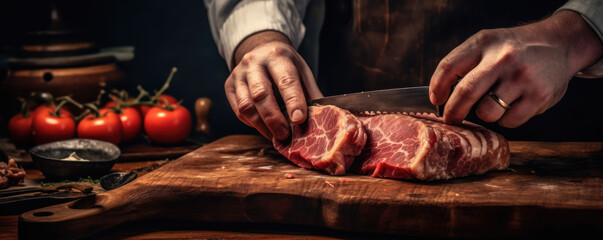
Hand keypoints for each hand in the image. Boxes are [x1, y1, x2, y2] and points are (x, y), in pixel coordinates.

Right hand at [225, 31, 322, 139]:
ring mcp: (239, 74)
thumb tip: (325, 118)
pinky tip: (264, 128)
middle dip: (274, 119)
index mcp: (277, 56)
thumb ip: (311, 93)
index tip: (299, 120)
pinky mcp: (229, 86)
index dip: (293, 101)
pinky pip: (238, 110)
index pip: (286, 80)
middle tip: (286, 135)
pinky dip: (252, 124)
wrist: (260, 50)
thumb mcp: (301, 71)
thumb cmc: (285, 65)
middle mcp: (254, 63)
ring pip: (246, 106)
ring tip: (276, 136)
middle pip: (261, 95)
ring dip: (262, 126)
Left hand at [429, 10, 602, 126]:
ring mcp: (522, 77)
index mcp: (484, 43)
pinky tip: (513, 104)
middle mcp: (503, 58)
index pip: (449, 67)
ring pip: (487, 112)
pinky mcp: (539, 95)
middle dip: (453, 112)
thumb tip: (440, 95)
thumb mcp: (488, 43)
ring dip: (485, 114)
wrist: (560, 44)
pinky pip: (509, 121)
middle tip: (451, 119)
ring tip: (493, 103)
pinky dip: (506, 118)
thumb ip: (465, 63)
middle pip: (465, 93)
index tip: (436, 100)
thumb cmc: (515, 49)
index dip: (437, 88)